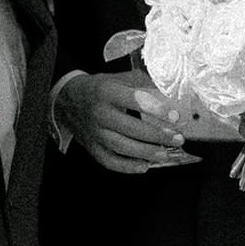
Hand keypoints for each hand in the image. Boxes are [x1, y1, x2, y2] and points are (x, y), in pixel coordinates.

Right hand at [56, 69, 201, 174]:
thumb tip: (168, 88)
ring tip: (166, 153)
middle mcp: (99, 113)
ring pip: (122, 147)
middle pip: (131, 128)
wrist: (67, 99)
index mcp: (106, 91)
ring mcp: (94, 133)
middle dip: (157, 135)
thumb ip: (141, 82)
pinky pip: (110, 161)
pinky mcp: (91, 147)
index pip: (134, 100)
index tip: (174, 116)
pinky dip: (127, 167)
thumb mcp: (117, 78)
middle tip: (177, 138)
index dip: (156, 109)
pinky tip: (144, 166)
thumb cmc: (99, 88)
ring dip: (147, 152)